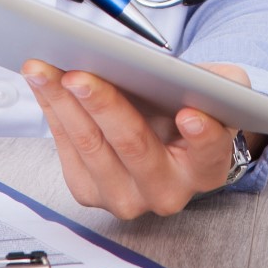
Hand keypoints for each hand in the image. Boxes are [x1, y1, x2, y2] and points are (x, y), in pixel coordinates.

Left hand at [25, 59, 267, 216]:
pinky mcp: (90, 192)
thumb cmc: (191, 107)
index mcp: (207, 167)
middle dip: (104, 106)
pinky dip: (53, 111)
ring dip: (63, 104)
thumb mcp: (218, 91)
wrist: (165, 137)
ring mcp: (126, 197)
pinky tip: (44, 84)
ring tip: (46, 70)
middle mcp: (168, 191)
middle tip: (80, 75)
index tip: (188, 114)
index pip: (209, 153)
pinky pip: (67, 149)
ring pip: (91, 147)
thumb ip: (222, 83)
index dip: (201, 136)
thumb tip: (195, 77)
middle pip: (134, 146)